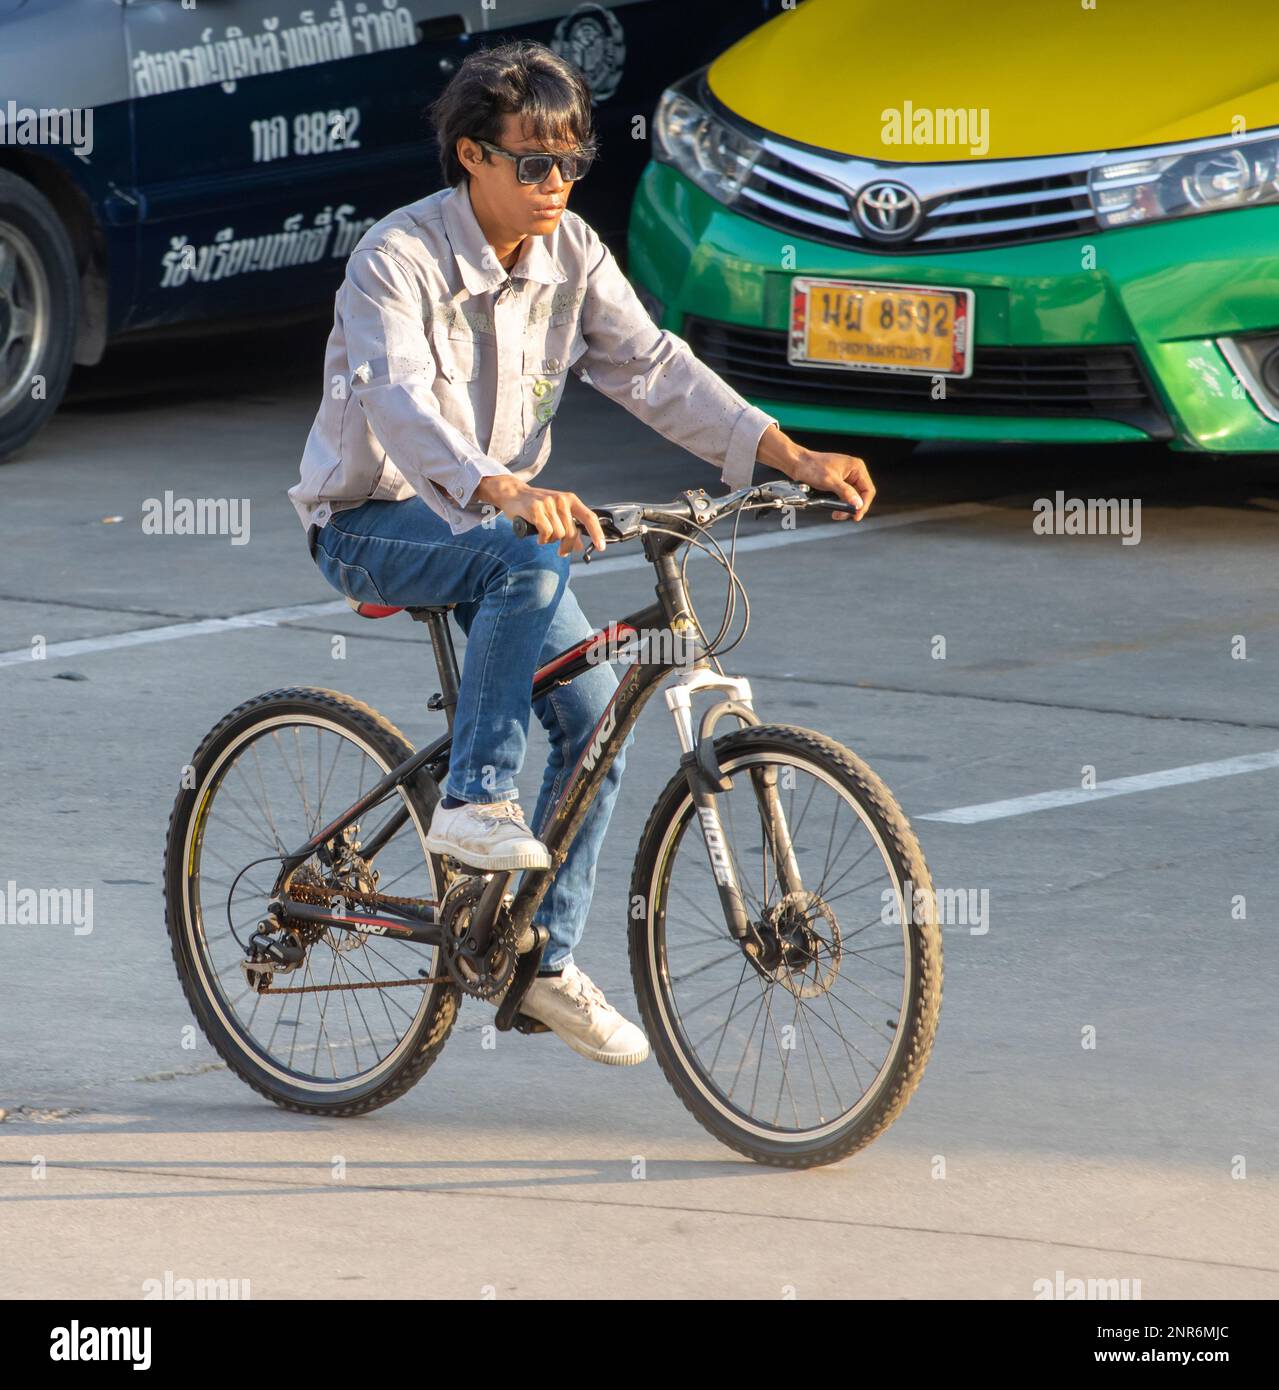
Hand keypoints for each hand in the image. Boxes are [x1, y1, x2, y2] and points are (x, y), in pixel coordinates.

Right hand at [475, 475, 605, 555]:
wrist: (514, 493)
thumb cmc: (537, 505)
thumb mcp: (557, 514)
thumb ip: (569, 527)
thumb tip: (580, 547)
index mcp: (570, 500)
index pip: (589, 517)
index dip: (597, 533)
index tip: (601, 547)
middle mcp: (561, 500)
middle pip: (571, 532)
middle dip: (566, 546)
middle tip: (561, 552)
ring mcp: (548, 504)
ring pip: (558, 534)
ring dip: (551, 541)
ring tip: (544, 535)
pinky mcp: (536, 510)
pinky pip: (546, 533)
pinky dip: (543, 540)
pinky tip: (538, 537)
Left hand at [788, 448, 875, 520]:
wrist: (797, 463)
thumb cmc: (812, 466)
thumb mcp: (830, 481)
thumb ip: (845, 492)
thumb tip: (857, 504)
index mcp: (856, 467)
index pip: (868, 490)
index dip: (863, 504)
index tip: (856, 515)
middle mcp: (853, 472)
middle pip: (861, 495)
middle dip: (853, 507)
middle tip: (843, 516)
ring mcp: (846, 478)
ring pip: (852, 498)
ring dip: (846, 507)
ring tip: (837, 514)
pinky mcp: (838, 483)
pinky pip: (844, 497)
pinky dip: (840, 504)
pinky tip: (834, 509)